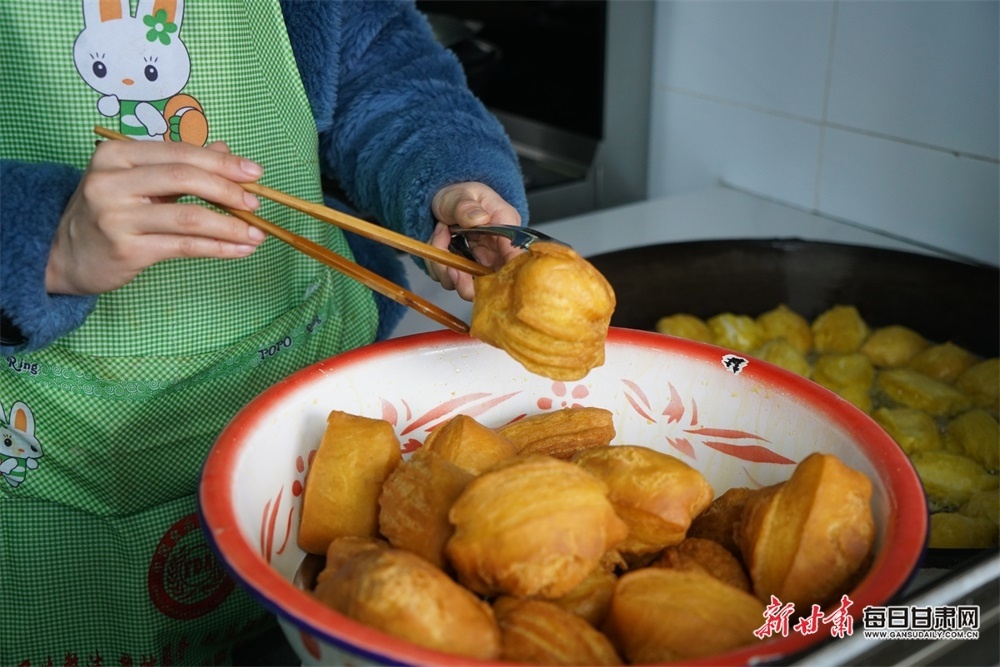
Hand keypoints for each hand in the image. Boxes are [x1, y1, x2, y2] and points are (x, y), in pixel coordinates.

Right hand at [46, 139, 266, 295]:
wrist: (64, 255)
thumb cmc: (110, 214)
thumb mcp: (138, 181)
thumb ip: (180, 165)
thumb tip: (226, 151)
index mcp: (116, 155)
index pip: (179, 152)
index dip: (221, 162)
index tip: (254, 173)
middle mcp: (111, 181)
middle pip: (184, 178)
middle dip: (229, 190)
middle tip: (256, 203)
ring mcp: (117, 216)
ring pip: (189, 217)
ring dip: (230, 226)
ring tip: (257, 233)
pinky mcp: (126, 250)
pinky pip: (185, 247)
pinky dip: (219, 247)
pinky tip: (240, 249)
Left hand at [427, 182, 522, 300]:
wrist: (445, 200)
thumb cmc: (461, 196)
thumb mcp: (463, 194)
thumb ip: (467, 206)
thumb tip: (479, 218)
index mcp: (507, 232)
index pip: (516, 260)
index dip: (504, 276)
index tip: (481, 278)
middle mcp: (497, 253)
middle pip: (492, 285)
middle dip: (465, 282)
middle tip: (450, 266)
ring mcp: (481, 264)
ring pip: (465, 286)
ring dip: (444, 266)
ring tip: (441, 235)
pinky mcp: (464, 270)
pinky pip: (449, 279)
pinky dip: (437, 264)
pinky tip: (439, 241)